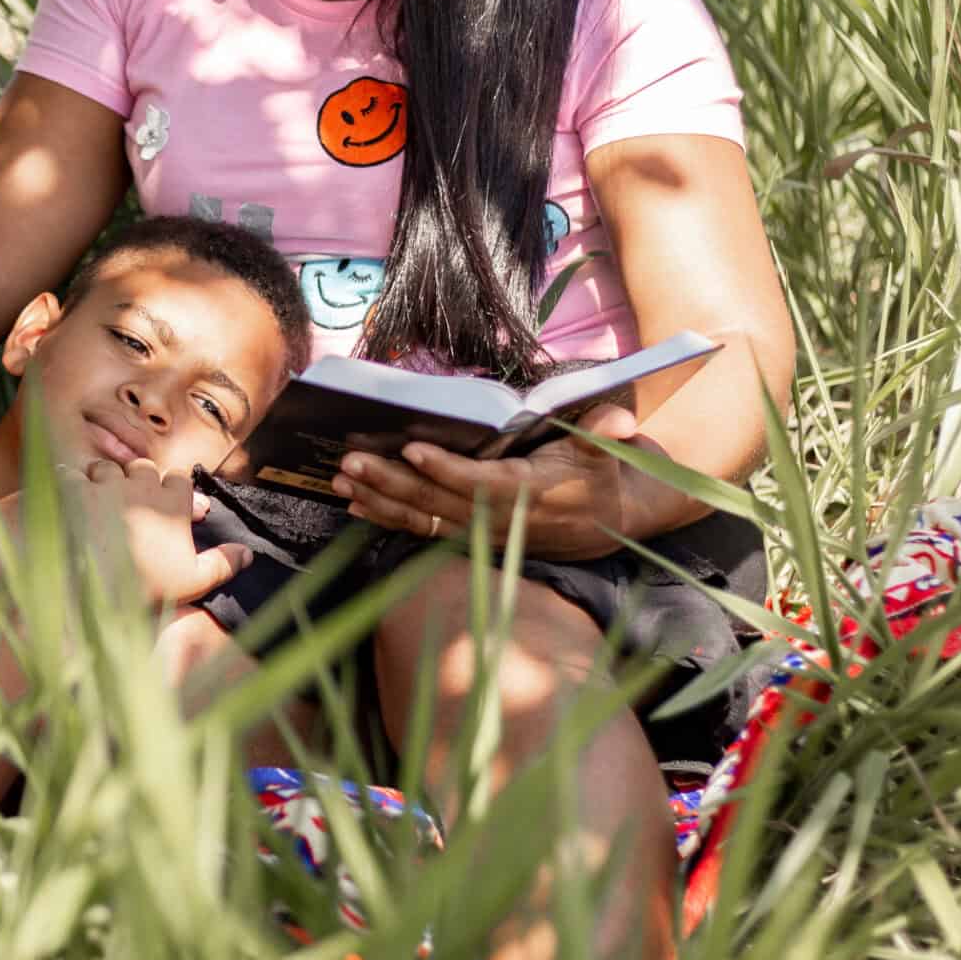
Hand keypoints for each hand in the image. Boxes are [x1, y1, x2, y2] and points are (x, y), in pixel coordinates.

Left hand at [67, 458, 252, 606]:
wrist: (96, 588)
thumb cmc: (148, 585)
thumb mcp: (193, 580)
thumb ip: (223, 563)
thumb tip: (249, 553)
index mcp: (172, 503)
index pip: (179, 479)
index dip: (173, 488)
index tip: (169, 501)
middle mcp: (142, 486)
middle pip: (144, 467)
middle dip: (139, 479)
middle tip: (133, 500)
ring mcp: (106, 485)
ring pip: (108, 467)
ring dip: (105, 479)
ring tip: (100, 497)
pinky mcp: (74, 490)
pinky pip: (71, 475)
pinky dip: (69, 482)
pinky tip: (67, 492)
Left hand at [334, 404, 661, 561]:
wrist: (603, 524)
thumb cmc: (595, 476)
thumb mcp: (605, 451)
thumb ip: (605, 433)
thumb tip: (620, 421)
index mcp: (527, 494)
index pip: (480, 483)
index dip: (446, 470)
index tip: (412, 449)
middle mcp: (497, 520)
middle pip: (437, 503)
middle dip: (391, 482)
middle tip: (351, 460)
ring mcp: (478, 534)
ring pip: (420, 519)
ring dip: (378, 501)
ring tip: (340, 480)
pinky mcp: (466, 538)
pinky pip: (420, 530)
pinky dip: (386, 518)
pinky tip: (354, 505)